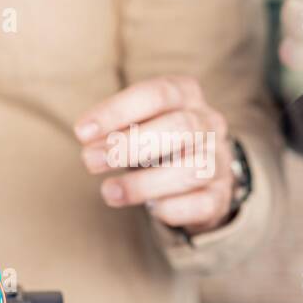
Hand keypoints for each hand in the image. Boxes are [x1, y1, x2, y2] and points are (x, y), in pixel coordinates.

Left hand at [75, 76, 235, 233]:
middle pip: (180, 127)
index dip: (118, 111)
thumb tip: (88, 140)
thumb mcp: (138, 124)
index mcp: (187, 94)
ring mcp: (220, 160)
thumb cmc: (159, 142)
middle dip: (130, 145)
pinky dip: (170, 208)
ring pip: (190, 170)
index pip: (158, 93)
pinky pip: (201, 204)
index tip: (82, 133)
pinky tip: (150, 209)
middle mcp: (210, 123)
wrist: (201, 176)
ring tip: (108, 192)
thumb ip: (116, 129)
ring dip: (142, 183)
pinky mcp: (221, 196)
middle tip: (90, 161)